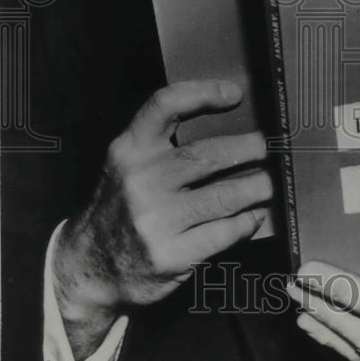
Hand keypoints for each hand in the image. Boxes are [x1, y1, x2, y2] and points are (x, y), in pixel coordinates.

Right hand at [52, 79, 271, 360]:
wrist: (90, 267)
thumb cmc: (120, 208)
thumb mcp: (126, 166)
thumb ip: (161, 145)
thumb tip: (227, 125)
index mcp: (129, 150)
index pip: (166, 105)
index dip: (203, 93)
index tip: (235, 94)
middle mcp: (140, 180)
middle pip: (209, 154)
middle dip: (249, 149)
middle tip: (268, 148)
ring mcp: (156, 220)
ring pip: (225, 195)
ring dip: (257, 186)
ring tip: (270, 182)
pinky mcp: (172, 254)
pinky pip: (224, 231)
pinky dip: (247, 221)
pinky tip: (255, 215)